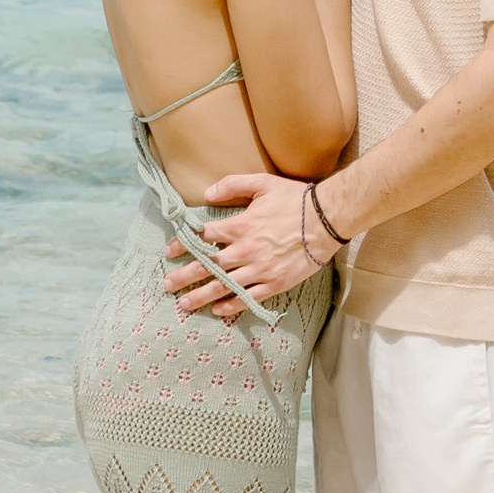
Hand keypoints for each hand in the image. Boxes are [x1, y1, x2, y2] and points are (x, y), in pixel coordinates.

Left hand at [161, 173, 340, 318]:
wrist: (326, 220)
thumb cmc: (295, 199)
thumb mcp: (262, 183)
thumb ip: (232, 184)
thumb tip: (207, 192)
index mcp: (240, 225)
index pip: (203, 237)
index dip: (184, 245)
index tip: (170, 252)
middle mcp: (245, 250)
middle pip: (207, 267)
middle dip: (184, 277)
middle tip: (167, 285)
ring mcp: (260, 270)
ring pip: (223, 287)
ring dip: (200, 297)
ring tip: (184, 304)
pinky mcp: (274, 283)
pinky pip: (247, 298)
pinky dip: (230, 306)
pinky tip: (218, 310)